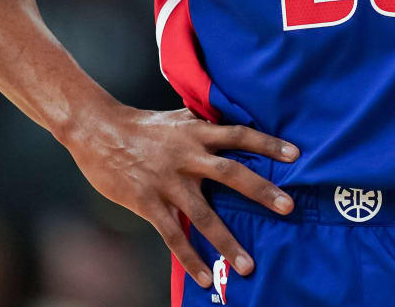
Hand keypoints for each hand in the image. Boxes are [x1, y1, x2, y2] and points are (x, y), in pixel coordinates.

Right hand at [61, 104, 297, 288]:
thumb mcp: (178, 117)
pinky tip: (205, 277)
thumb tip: (230, 122)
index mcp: (197, 133)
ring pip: (204, 215)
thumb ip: (204, 124)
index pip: (239, 136)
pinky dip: (190, 258)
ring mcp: (169, 182)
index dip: (267, 144)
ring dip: (228, 242)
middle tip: (289, 207)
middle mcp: (188, 157)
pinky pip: (173, 236)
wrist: (98, 131)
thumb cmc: (141, 125)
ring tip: (249, 265)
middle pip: (232, 174)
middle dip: (262, 192)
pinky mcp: (149, 203)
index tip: (295, 154)